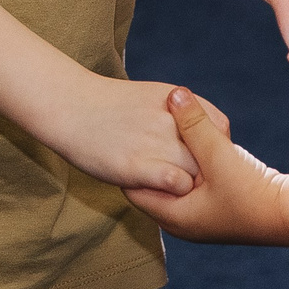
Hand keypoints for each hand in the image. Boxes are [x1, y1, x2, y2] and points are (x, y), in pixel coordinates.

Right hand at [45, 75, 218, 195]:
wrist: (69, 106)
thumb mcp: (151, 96)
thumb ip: (178, 112)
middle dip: (204, 169)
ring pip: (196, 173)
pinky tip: (154, 189)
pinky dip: (172, 192)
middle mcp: (172, 118)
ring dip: (187, 184)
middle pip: (211, 153)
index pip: (219, 125)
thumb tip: (199, 133)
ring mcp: (156, 141)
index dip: (214, 146)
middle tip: (188, 180)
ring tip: (167, 186)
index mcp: (176, 99)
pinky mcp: (138, 165)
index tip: (199, 156)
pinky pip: (176, 184)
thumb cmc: (108, 106)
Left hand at [123, 90, 288, 244]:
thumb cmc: (254, 193)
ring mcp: (199, 216)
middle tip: (139, 123)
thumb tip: (174, 93)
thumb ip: (195, 124)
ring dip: (170, 156)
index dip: (129, 158)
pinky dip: (188, 162)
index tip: (127, 128)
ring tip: (161, 126)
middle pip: (151, 183)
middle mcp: (181, 221)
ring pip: (173, 179)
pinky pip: (190, 180)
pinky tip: (191, 139)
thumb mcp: (220, 155)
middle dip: (148, 155)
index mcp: (173, 218)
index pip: (133, 187)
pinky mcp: (215, 205)